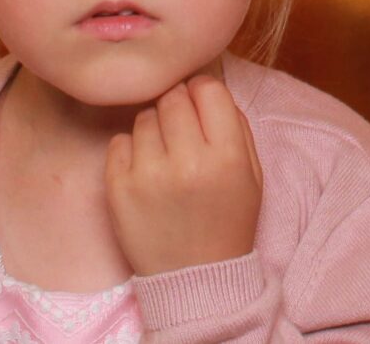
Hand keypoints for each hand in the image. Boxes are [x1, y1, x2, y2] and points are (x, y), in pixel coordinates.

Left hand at [105, 77, 264, 275]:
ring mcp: (148, 176)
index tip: (201, 107)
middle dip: (178, 108)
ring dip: (154, 129)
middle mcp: (186, 162)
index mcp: (226, 157)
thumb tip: (204, 89)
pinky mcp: (117, 190)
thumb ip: (235, 126)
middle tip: (181, 132)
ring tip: (164, 157)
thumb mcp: (252, 174)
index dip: (204, 93)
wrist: (194, 279)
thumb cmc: (227, 221)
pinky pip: (118, 142)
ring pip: (145, 117)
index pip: (208, 89)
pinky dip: (130, 150)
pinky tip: (144, 172)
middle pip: (173, 97)